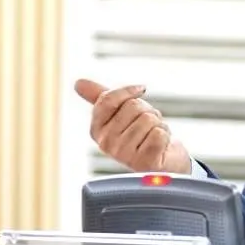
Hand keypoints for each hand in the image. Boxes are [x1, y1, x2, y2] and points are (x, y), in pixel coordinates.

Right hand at [74, 79, 191, 174]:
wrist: (164, 161)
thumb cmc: (142, 134)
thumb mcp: (121, 112)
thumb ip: (101, 98)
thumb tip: (78, 82)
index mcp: (96, 130)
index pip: (107, 99)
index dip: (128, 91)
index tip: (141, 89)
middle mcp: (106, 144)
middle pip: (133, 106)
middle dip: (147, 111)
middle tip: (147, 126)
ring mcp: (123, 155)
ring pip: (148, 119)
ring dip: (158, 124)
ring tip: (153, 137)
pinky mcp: (144, 162)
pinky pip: (159, 133)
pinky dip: (165, 135)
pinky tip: (160, 146)